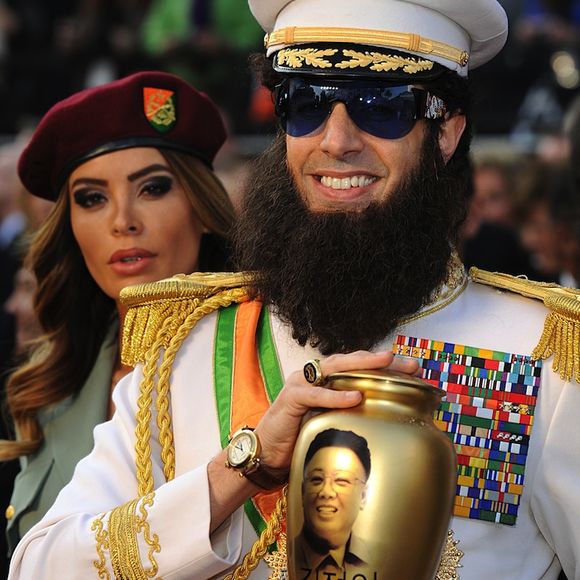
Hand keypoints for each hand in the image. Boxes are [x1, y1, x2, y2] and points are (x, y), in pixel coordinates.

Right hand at [255, 351, 417, 469]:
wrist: (266, 452)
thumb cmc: (300, 437)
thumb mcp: (331, 423)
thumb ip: (351, 415)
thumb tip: (389, 422)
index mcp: (327, 380)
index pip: (360, 367)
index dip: (386, 366)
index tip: (414, 370)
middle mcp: (315, 375)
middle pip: (352, 361)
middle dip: (382, 361)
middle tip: (409, 364)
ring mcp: (302, 383)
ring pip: (335, 368)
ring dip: (362, 365)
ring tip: (385, 363)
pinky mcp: (291, 397)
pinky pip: (315, 393)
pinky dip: (335, 395)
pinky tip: (355, 396)